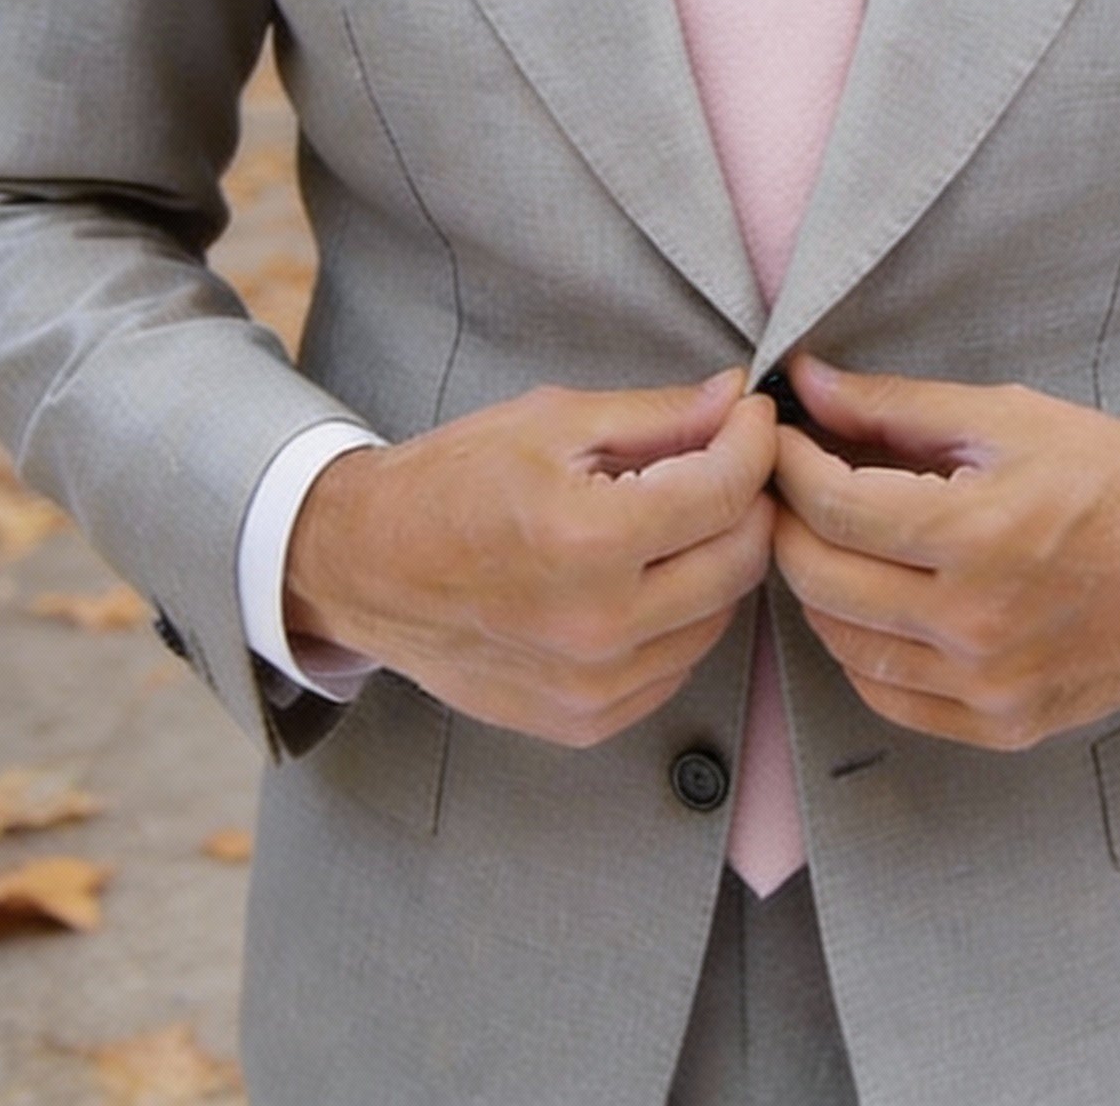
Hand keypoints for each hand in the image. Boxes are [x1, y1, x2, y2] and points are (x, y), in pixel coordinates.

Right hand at [284, 372, 776, 746]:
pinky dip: (681, 615)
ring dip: (717, 559)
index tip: (750, 418)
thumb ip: (659, 415)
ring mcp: (593, 686)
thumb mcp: (554, 422)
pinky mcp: (585, 720)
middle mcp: (598, 626)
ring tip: (678, 517)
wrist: (366, 566)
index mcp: (589, 540)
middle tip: (726, 461)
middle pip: (740, 559)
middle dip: (748, 500)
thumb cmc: (452, 482)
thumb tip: (735, 399)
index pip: (726, 492)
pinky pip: (677, 664)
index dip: (753, 443)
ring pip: (719, 616)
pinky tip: (645, 575)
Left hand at [772, 358, 1119, 751]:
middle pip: (820, 579)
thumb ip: (895, 406)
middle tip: (788, 486)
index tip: (780, 438)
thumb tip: (806, 383)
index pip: (831, 506)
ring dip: (817, 587)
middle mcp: (977, 623)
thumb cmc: (1114, 476)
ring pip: (843, 644)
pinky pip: (889, 697)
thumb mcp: (1007, 417)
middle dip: (786, 523)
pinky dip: (861, 649)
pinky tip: (872, 603)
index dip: (787, 465)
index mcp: (978, 533)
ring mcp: (989, 685)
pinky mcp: (1003, 724)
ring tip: (829, 539)